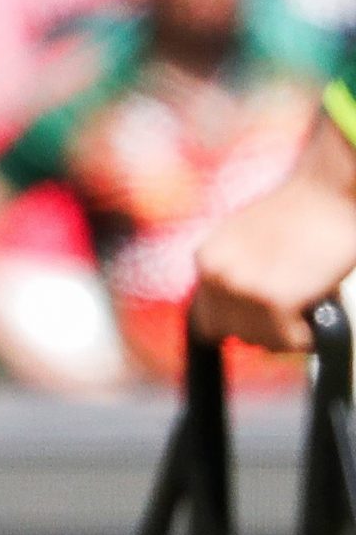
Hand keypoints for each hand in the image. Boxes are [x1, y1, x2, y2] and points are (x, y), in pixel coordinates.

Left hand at [195, 116, 355, 351]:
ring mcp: (241, 287)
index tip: (264, 320)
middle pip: (235, 335)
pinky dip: (310, 333)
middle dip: (267, 328)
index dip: (239, 325)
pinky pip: (292, 342)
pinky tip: (320, 301)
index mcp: (207, 259)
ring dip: (290, 329)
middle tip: (296, 302)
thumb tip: (236, 325)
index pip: (206, 322)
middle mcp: (215, 273)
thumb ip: (237, 276)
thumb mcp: (248, 245)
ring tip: (308, 292)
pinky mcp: (273, 299)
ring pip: (264, 342)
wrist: (328, 192)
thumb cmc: (300, 218)